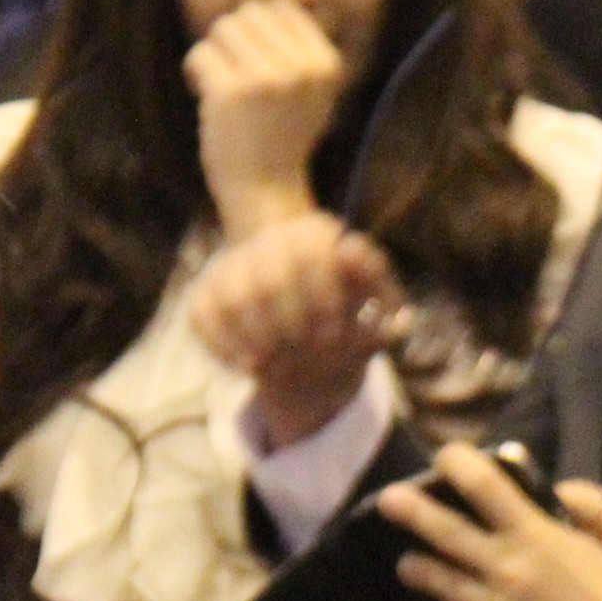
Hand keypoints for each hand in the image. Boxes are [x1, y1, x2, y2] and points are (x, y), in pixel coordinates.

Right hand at [188, 214, 410, 452]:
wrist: (293, 278)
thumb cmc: (345, 293)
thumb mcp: (373, 290)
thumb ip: (386, 302)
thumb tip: (398, 320)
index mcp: (314, 233)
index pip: (311, 257)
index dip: (321, 297)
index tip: (332, 334)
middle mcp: (269, 240)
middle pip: (267, 279)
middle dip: (286, 320)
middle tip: (303, 350)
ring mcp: (233, 262)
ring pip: (230, 295)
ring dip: (250, 335)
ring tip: (267, 367)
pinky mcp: (206, 289)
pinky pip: (202, 314)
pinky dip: (220, 343)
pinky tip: (244, 367)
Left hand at [190, 0, 349, 234]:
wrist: (266, 196)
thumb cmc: (280, 141)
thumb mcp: (307, 92)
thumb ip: (297, 48)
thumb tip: (282, 0)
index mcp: (326, 65)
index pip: (282, 10)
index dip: (260, 33)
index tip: (256, 67)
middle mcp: (301, 68)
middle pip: (250, 14)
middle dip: (234, 41)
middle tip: (234, 77)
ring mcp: (267, 79)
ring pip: (223, 28)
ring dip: (214, 54)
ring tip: (219, 86)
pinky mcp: (231, 93)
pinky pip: (200, 55)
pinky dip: (194, 73)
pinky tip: (204, 96)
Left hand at [384, 444, 601, 600]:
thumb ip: (582, 505)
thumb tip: (554, 490)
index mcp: (538, 537)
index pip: (483, 485)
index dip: (457, 462)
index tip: (446, 456)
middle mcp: (510, 571)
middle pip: (443, 531)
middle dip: (410, 510)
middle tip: (387, 498)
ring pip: (439, 582)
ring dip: (418, 567)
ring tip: (407, 562)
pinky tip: (453, 598)